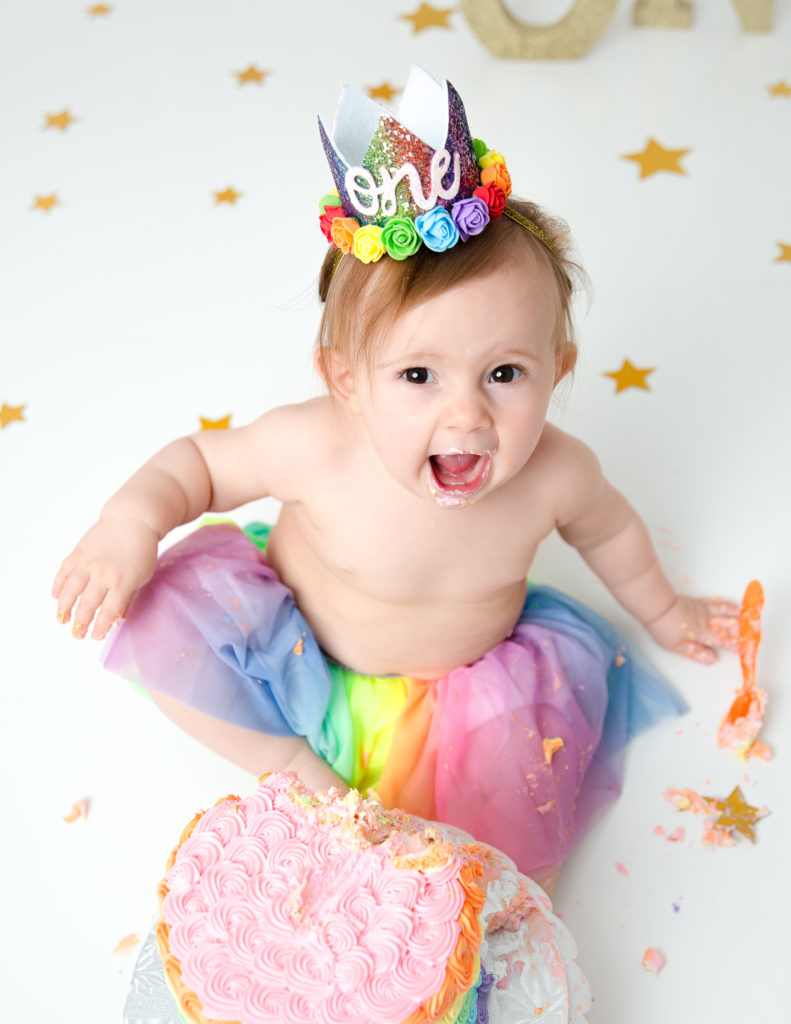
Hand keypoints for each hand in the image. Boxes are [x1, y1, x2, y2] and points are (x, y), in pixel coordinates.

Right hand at [52, 517, 158, 639]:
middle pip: (87, 605)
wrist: (132, 520)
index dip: (100, 627)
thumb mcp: (142, 576)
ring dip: (64, 609)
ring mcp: (88, 562)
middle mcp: (104, 574)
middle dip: (80, 624)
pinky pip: (63, 573)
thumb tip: (117, 619)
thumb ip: (129, 598)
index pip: (108, 611)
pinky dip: (58, 586)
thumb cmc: (142, 551)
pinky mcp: (78, 552)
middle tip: (77, 635)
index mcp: (123, 582)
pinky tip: (57, 598)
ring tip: (62, 620)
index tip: (95, 637)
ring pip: (70, 591)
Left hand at [646, 595, 739, 664]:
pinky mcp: (698, 602)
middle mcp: (706, 620)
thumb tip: (711, 659)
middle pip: (728, 625)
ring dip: (738, 616)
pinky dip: (727, 605)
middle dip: (742, 630)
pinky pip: (716, 603)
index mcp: (703, 633)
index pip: (723, 640)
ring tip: (748, 618)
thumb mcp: (677, 646)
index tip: (745, 649)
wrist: (657, 606)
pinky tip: (732, 605)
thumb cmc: (664, 627)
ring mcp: (703, 609)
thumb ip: (695, 652)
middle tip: (752, 634)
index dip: (735, 645)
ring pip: (725, 612)